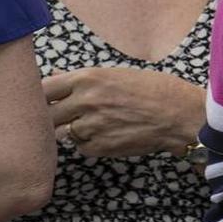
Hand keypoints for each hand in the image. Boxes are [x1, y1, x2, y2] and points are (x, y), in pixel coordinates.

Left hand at [43, 67, 204, 157]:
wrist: (182, 114)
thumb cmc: (156, 89)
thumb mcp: (119, 74)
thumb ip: (86, 81)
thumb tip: (58, 82)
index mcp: (88, 78)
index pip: (42, 88)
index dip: (40, 95)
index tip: (44, 98)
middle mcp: (84, 101)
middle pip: (45, 114)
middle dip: (52, 115)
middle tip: (65, 115)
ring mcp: (90, 126)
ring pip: (59, 133)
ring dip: (67, 131)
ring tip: (88, 125)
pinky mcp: (98, 147)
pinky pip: (79, 147)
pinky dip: (86, 143)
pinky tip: (106, 134)